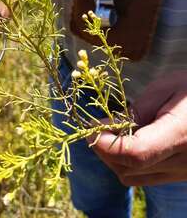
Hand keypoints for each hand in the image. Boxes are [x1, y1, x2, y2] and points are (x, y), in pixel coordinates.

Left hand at [88, 71, 186, 185]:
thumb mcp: (164, 90)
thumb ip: (135, 113)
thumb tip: (101, 129)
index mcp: (180, 134)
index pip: (135, 153)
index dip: (105, 143)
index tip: (91, 126)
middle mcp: (183, 161)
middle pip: (128, 167)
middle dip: (103, 148)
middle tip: (96, 126)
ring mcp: (182, 172)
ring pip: (131, 176)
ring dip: (113, 157)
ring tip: (111, 133)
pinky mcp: (180, 175)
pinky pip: (143, 177)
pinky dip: (127, 163)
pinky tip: (127, 142)